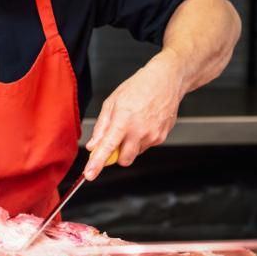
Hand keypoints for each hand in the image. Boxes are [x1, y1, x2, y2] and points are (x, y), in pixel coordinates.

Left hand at [84, 49, 186, 179]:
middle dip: (117, 155)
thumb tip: (93, 145)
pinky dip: (141, 140)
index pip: (107, 148)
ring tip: (133, 123)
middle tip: (115, 140)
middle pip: (123, 160)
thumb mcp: (113, 101)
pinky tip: (144, 123)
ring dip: (130, 145)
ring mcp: (152, 135)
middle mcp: (139, 131)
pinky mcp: (161, 137)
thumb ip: (102, 126)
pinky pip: (146, 146)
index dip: (97, 163)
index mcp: (124, 120)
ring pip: (135, 153)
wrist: (166, 80)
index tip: (90, 174)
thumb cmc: (139, 87)